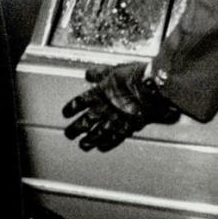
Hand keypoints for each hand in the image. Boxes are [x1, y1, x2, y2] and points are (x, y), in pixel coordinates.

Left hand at [62, 61, 179, 151]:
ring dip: (88, 140)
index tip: (65, 114)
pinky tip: (101, 148)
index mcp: (97, 94)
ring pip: (97, 134)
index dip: (70, 109)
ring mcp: (114, 121)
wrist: (151, 89)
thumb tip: (88, 74)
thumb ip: (98, 73)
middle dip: (74, 130)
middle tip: (69, 135)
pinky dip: (107, 144)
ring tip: (83, 145)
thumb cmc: (133, 77)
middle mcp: (103, 109)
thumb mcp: (112, 70)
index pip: (78, 103)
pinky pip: (114, 139)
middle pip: (84, 123)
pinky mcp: (127, 128)